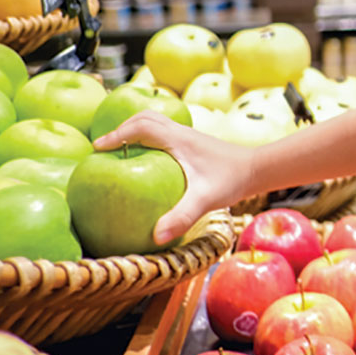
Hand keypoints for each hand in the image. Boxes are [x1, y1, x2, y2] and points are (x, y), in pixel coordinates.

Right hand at [93, 112, 253, 245]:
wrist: (258, 169)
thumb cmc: (232, 180)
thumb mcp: (206, 199)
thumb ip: (182, 216)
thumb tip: (156, 237)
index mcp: (179, 139)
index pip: (142, 126)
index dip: (117, 134)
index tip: (98, 148)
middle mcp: (182, 132)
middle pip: (145, 118)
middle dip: (122, 128)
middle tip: (103, 146)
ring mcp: (188, 136)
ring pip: (155, 122)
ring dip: (135, 130)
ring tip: (119, 149)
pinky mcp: (193, 143)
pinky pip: (164, 133)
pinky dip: (148, 138)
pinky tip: (145, 162)